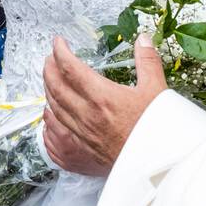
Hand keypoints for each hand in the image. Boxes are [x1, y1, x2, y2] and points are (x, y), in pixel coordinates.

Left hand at [41, 35, 166, 175]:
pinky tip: (53, 108)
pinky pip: (60, 125)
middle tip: (49, 57)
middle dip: (49, 68)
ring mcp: (83, 131)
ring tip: (49, 76)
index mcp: (102, 96)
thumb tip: (142, 39)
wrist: (157, 166)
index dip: (60, 52)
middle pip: (56, 86)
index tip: (58, 42)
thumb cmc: (157, 129)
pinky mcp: (84, 145)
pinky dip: (53, 111)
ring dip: (48, 88)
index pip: (70, 68)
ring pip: (55, 106)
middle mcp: (87, 114)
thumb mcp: (157, 90)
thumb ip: (147, 61)